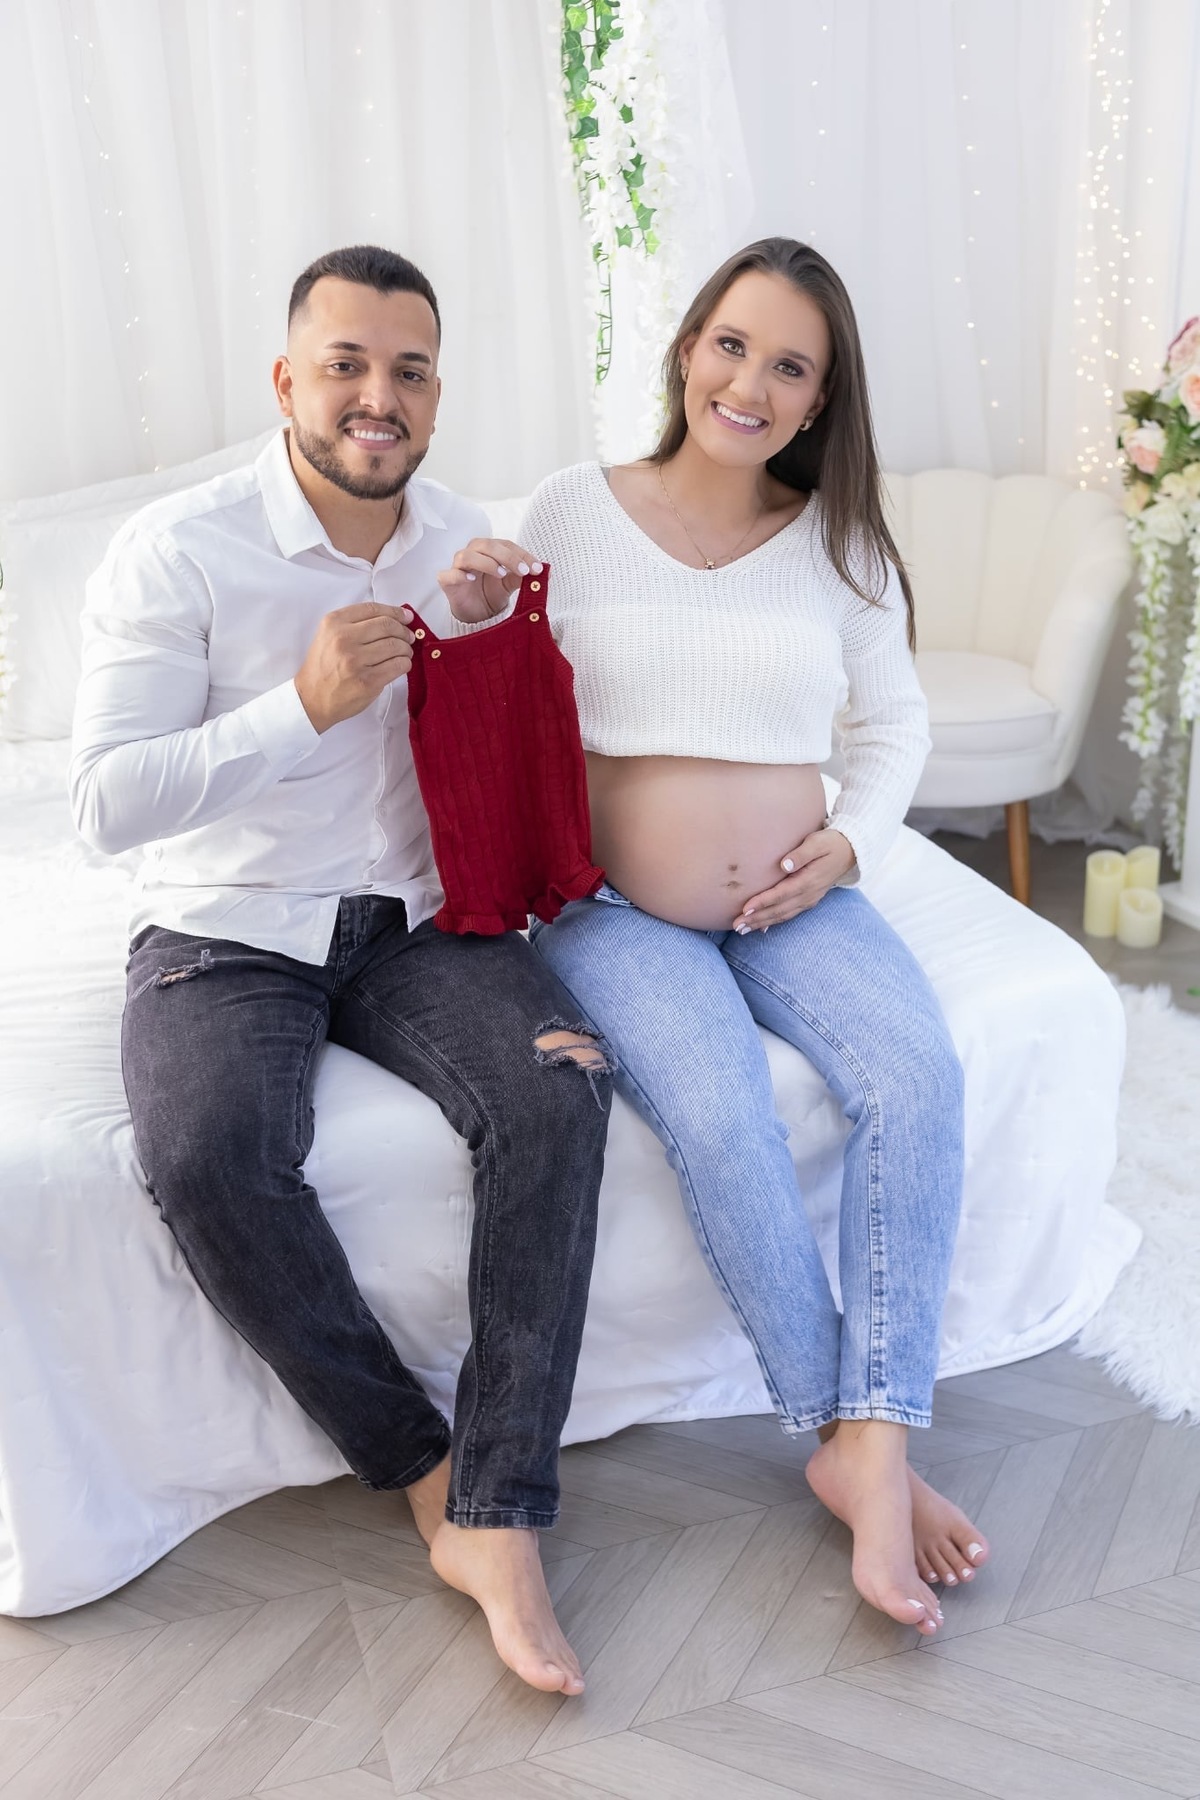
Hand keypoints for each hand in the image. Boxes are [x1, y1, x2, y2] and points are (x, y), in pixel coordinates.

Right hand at [294, 601, 414, 734]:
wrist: (312, 698)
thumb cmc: (323, 666)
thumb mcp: (329, 635)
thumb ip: (355, 624)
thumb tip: (395, 617)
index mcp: (334, 623)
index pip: (373, 609)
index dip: (395, 611)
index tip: (406, 617)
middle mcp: (344, 639)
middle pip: (387, 626)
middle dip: (404, 631)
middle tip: (408, 637)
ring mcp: (356, 661)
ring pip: (396, 645)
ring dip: (406, 649)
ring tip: (404, 652)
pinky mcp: (368, 681)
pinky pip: (398, 666)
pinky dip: (405, 664)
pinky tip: (401, 665)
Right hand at [437, 539, 542, 622]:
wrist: (476, 613)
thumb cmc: (492, 592)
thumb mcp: (511, 583)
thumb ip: (524, 576)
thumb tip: (545, 573)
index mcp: (489, 550)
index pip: (506, 545)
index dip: (522, 555)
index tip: (537, 568)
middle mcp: (473, 553)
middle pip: (487, 545)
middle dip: (508, 557)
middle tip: (523, 571)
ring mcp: (458, 566)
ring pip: (467, 556)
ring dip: (486, 562)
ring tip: (501, 574)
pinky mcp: (447, 581)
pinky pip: (449, 574)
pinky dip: (460, 575)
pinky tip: (472, 580)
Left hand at [732, 828, 855, 932]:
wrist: (851, 851)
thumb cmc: (830, 842)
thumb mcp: (817, 842)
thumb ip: (801, 854)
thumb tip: (784, 865)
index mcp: (809, 880)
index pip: (781, 894)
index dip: (763, 902)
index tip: (745, 909)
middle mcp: (809, 894)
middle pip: (779, 910)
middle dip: (757, 919)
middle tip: (737, 926)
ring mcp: (809, 899)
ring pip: (783, 915)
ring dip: (762, 923)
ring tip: (743, 930)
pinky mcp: (809, 900)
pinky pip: (789, 914)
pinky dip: (774, 922)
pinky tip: (762, 928)